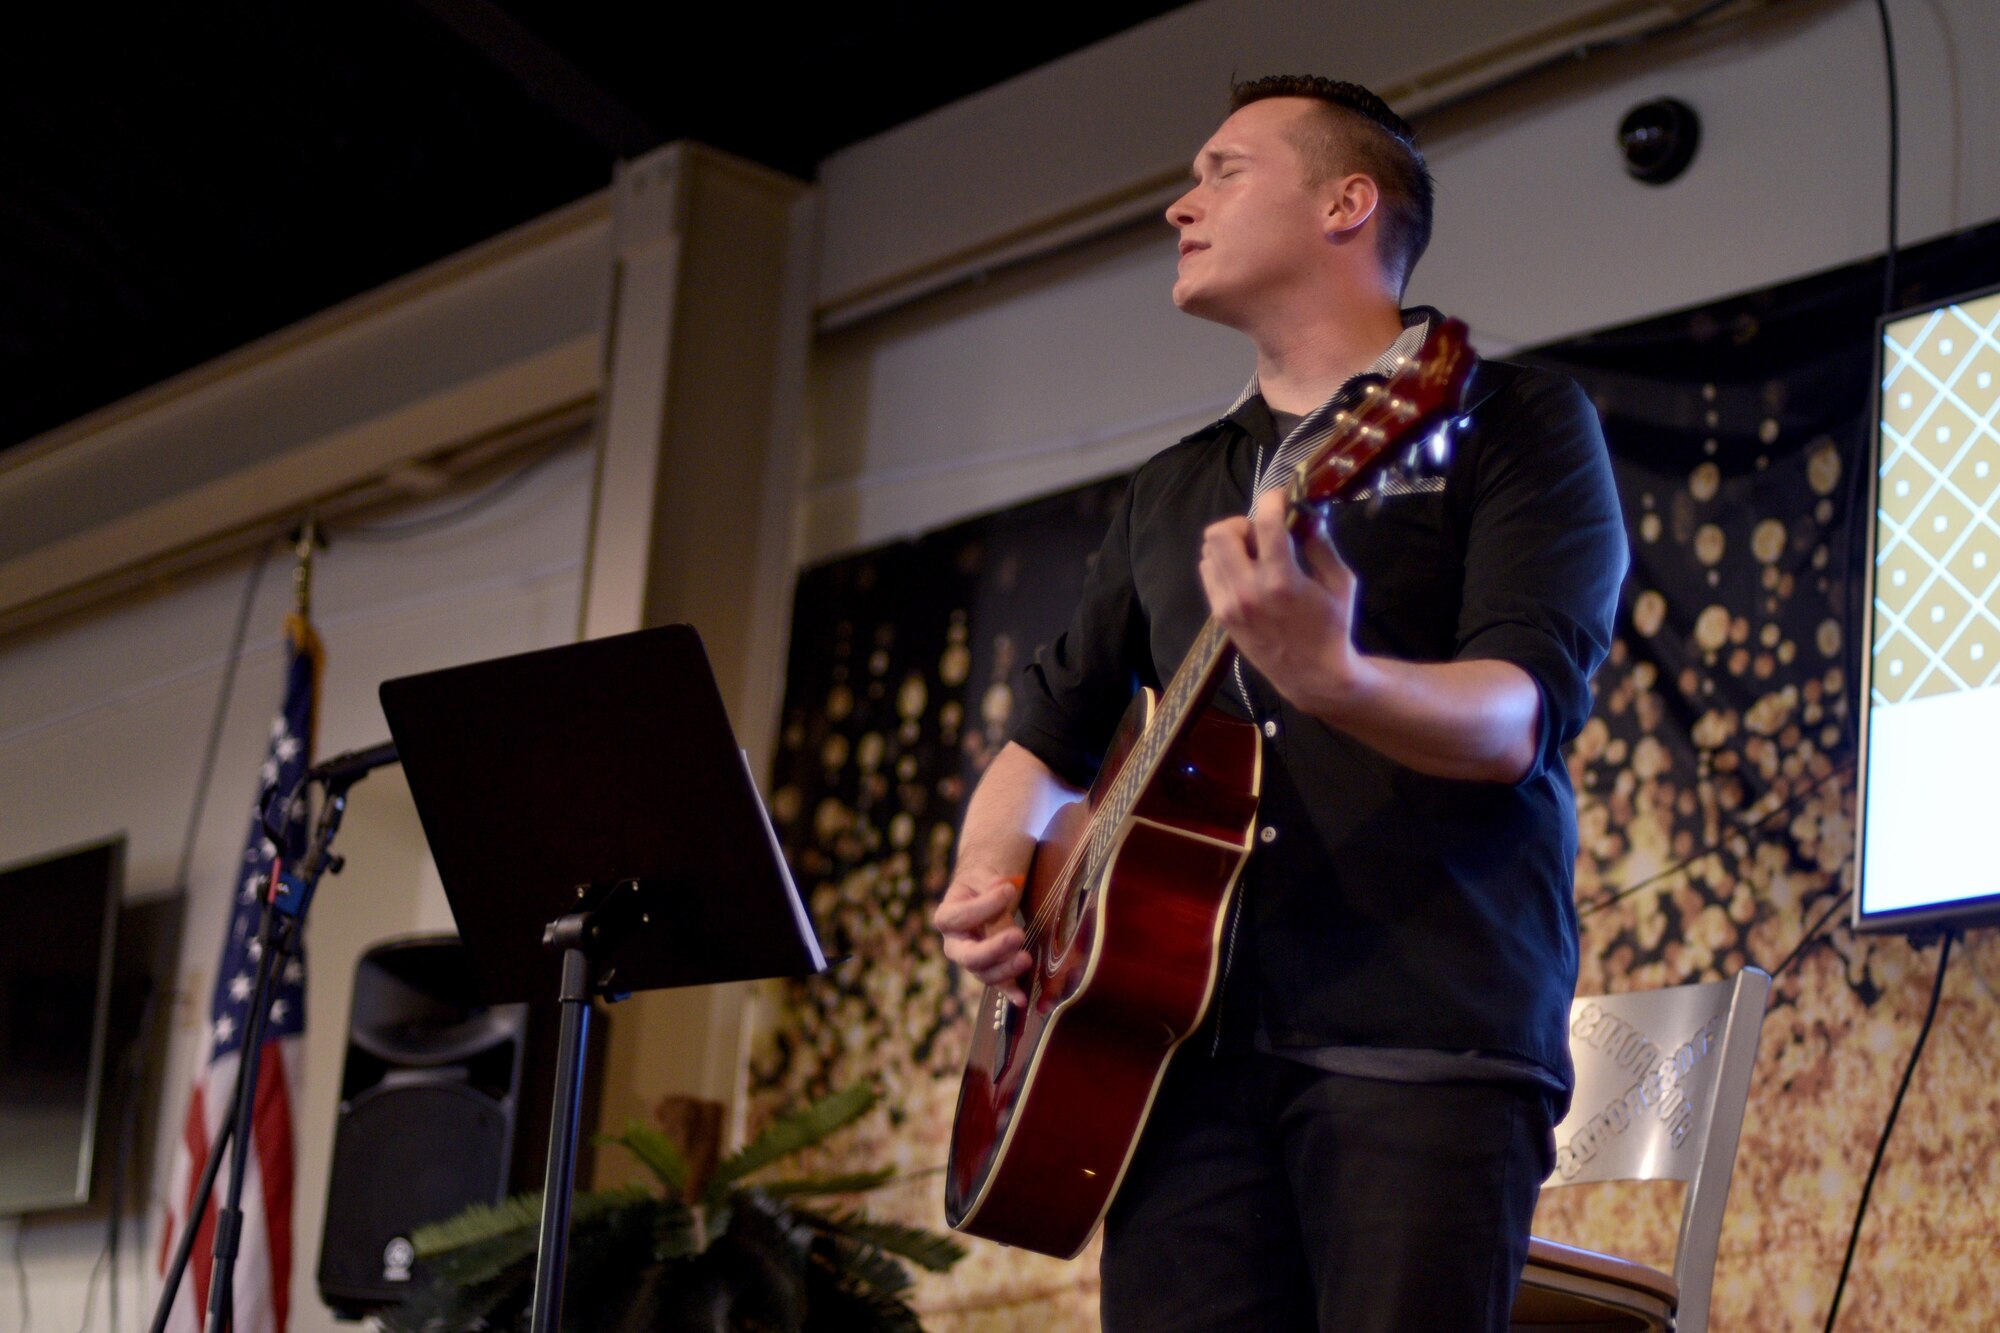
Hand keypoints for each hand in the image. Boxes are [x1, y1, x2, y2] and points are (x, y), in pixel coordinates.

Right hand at [933, 870, 1030, 1004]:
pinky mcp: (991, 970)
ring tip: (1026, 958)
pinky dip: (1010, 993)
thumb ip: (990, 883)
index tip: (1008, 890)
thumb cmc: (980, 884)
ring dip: (1005, 969)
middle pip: (967, 955)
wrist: (983, 896)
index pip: (958, 917)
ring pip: (983, 973)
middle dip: (993, 949)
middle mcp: (955, 944)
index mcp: (947, 917)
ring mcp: (972, 961)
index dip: (982, 907)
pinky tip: (1022, 999)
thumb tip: (1002, 887)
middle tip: (1017, 936)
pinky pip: (1000, 984)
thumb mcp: (982, 875)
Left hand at [1199, 490, 1367, 714]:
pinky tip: (1245, 572)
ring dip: (1231, 543)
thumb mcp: (1339, 582)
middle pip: (1220, 533)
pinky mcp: (1221, 615)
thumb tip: (1308, 513)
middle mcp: (1248, 591)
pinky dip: (1223, 563)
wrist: (1312, 675)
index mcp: (1282, 581)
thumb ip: (1321, 544)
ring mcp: (1229, 604)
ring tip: (1255, 554)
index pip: (1264, 524)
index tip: (1282, 497)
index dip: (1272, 500)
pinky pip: (1208, 572)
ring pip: (1209, 551)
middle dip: (1242, 523)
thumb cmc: (1332, 628)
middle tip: (1262, 533)